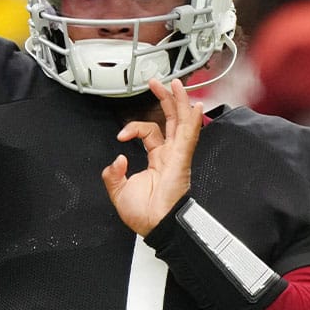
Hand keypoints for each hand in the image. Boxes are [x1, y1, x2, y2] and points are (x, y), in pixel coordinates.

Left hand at [101, 78, 202, 235]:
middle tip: (158, 83)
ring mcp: (177, 156)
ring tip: (175, 84)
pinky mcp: (181, 160)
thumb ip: (114, 174)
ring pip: (182, 122)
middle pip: (171, 120)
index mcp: (158, 160)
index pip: (149, 131)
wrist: (155, 226)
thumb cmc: (144, 214)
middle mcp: (170, 155)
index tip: (121, 135)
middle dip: (165, 100)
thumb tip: (117, 159)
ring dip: (179, 102)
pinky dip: (193, 121)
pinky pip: (189, 136)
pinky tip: (195, 107)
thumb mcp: (119, 191)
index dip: (134, 127)